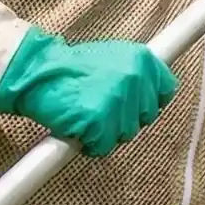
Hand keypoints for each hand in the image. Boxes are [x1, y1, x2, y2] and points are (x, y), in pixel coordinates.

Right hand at [0, 30, 176, 156]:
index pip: (166, 90)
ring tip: (88, 116)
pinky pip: (103, 146)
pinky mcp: (98, 121)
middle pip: (146, 116)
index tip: (136, 106)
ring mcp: (117, 100)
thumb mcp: (113, 57)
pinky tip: (79, 129)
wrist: (38, 74)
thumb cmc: (72, 69)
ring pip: (126, 133)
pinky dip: (91, 144)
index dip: (149, 102)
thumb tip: (155, 92)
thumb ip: (135, 73)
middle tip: (101, 109)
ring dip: (108, 132)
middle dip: (126, 118)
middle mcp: (134, 78)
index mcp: (142, 60)